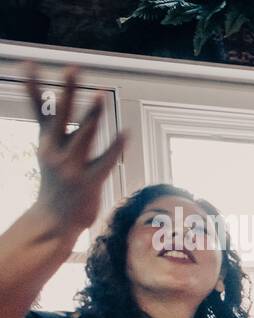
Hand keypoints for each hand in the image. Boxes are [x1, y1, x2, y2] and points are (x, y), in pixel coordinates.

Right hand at [25, 64, 126, 232]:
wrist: (54, 221)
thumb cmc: (57, 184)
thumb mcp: (50, 155)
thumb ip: (57, 132)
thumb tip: (59, 109)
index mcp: (46, 142)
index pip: (39, 108)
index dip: (34, 86)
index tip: (29, 62)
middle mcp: (56, 151)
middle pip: (62, 114)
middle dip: (68, 90)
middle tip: (73, 67)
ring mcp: (71, 166)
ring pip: (84, 134)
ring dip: (92, 114)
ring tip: (100, 94)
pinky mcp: (89, 181)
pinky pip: (105, 160)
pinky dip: (116, 146)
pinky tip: (125, 133)